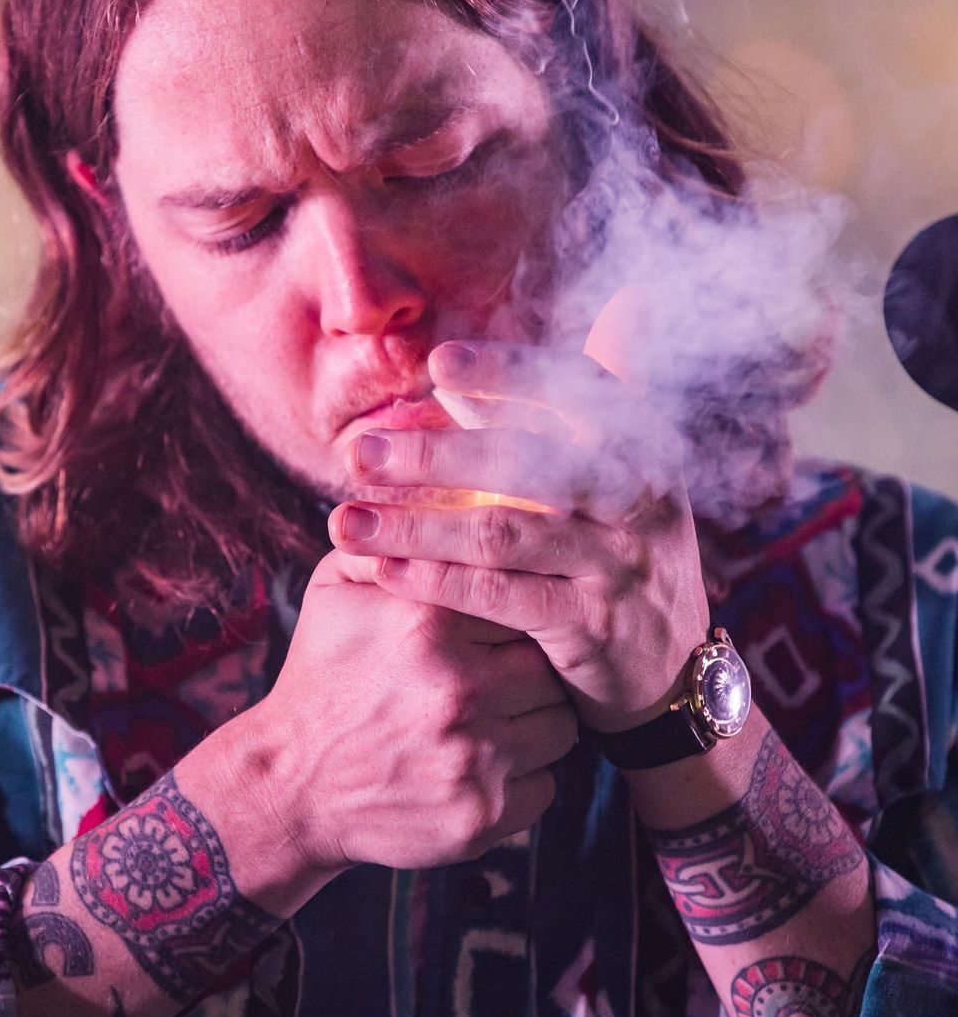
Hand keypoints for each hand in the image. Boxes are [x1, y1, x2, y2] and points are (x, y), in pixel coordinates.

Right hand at [252, 548, 576, 874]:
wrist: (288, 785)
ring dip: (535, 722)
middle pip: (552, 663)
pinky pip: (546, 785)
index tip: (504, 623)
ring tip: (495, 719)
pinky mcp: (483, 814)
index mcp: (429, 621)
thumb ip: (387, 535)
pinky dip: (523, 778)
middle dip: (533, 667)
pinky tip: (482, 766)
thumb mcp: (334, 590)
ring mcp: (475, 756)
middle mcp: (459, 687)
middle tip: (504, 673)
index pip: (521, 598)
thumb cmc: (320, 677)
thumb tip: (430, 490)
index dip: (516, 611)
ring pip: (560, 725)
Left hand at [329, 341, 710, 732]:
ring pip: (505, 533)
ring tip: (345, 521)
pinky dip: (438, 580)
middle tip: (358, 452)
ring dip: (416, 526)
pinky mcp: (595, 628)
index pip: (578, 388)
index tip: (438, 363)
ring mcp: (620, 565)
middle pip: (532, 461)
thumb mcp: (609, 473)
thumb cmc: (615, 545)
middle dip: (438, 454)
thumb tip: (469, 354)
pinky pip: (502, 596)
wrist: (670, 662)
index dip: (509, 371)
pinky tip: (382, 569)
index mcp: (641, 446)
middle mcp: (640, 498)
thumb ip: (545, 412)